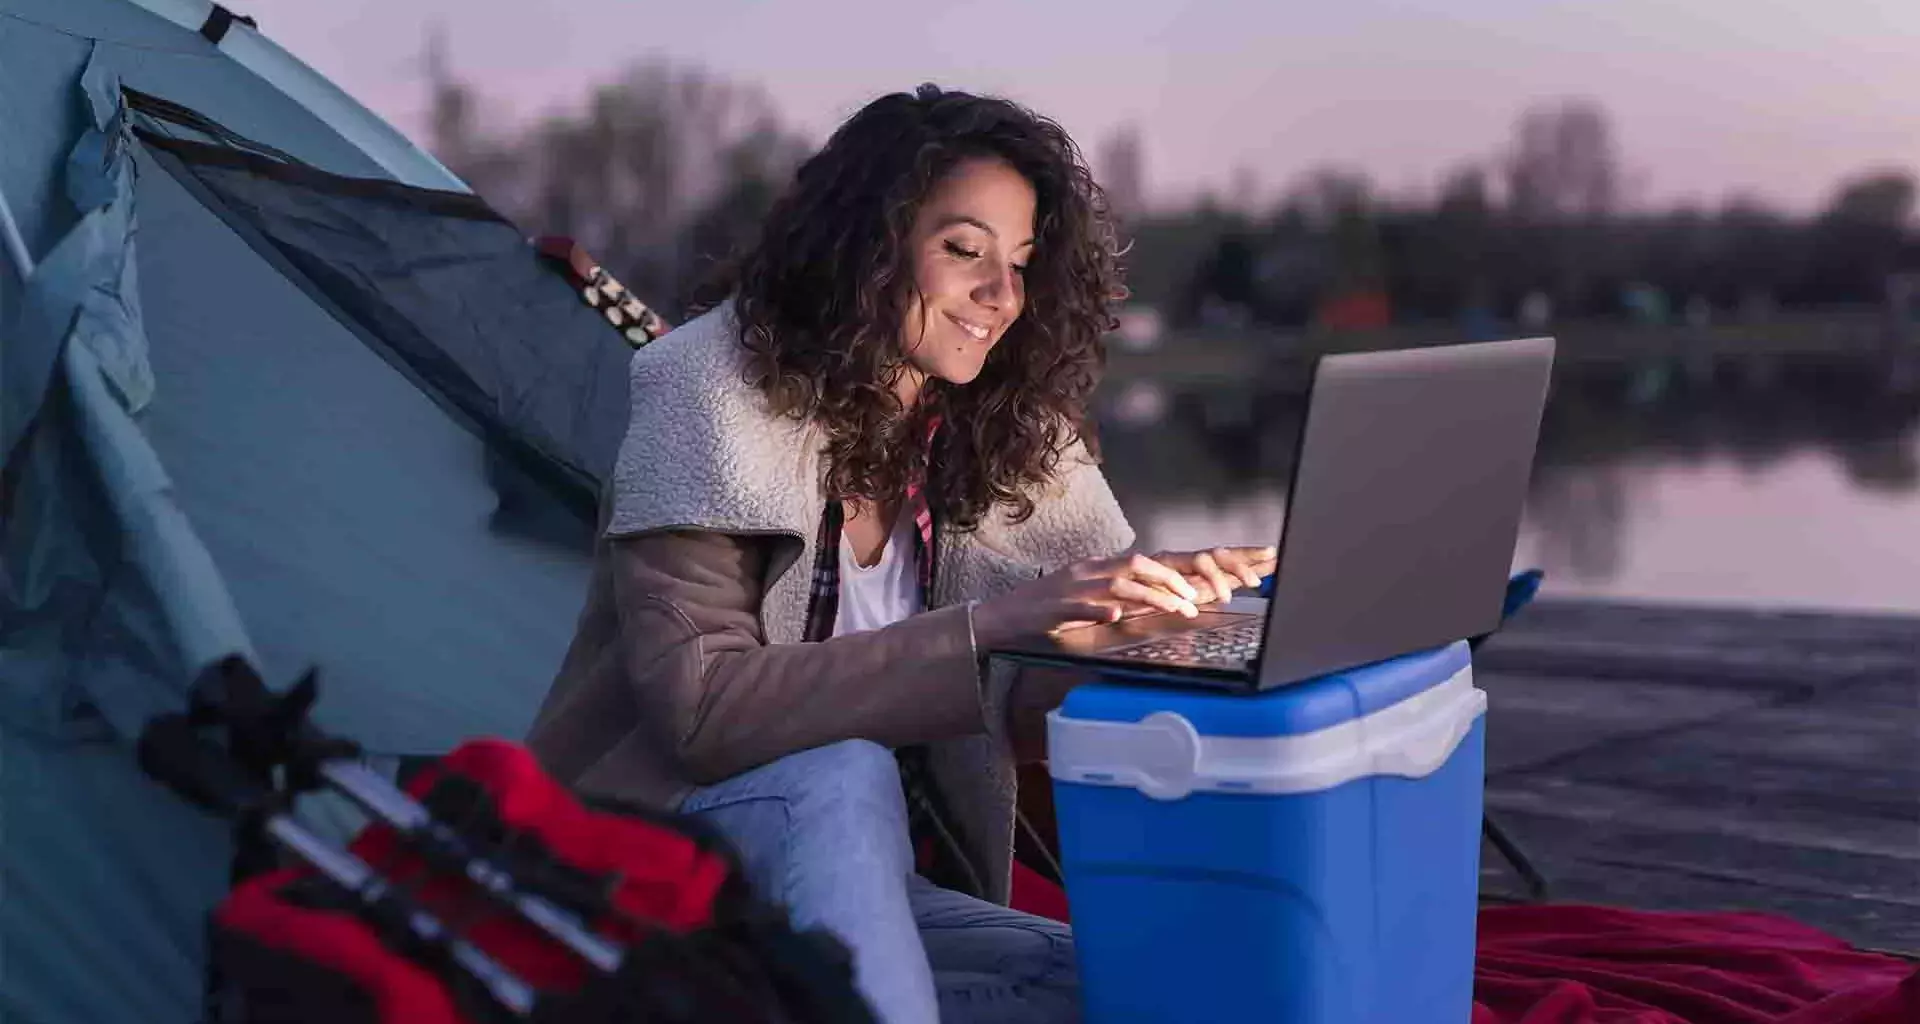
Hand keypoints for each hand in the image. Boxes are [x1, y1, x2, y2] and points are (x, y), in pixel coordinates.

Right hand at [971, 546, 1275, 644]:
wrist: (1006, 616)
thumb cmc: (1057, 613)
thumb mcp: (1107, 605)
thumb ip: (1140, 602)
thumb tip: (1181, 604)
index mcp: (1117, 569)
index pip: (1174, 559)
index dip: (1212, 560)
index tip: (1252, 564)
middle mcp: (1103, 568)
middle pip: (1155, 561)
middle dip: (1193, 572)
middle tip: (1224, 591)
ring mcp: (1081, 584)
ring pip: (1125, 579)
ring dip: (1157, 593)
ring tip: (1183, 608)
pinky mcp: (1059, 603)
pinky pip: (1083, 604)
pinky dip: (1101, 609)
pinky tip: (1117, 616)